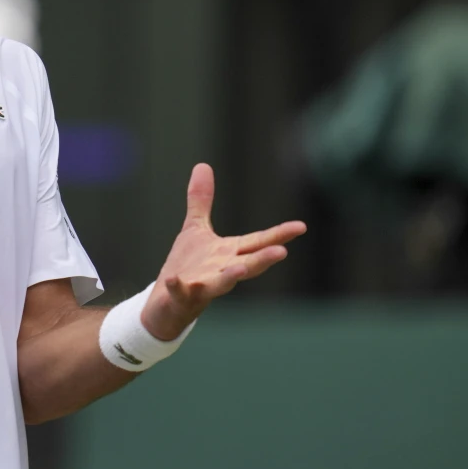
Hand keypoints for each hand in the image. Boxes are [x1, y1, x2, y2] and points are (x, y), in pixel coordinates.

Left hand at [141, 163, 305, 340]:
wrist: (167, 303)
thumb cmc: (188, 266)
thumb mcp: (195, 229)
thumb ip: (201, 201)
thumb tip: (203, 165)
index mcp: (228, 253)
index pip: (257, 242)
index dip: (278, 234)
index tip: (301, 226)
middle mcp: (221, 270)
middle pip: (247, 264)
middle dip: (263, 259)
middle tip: (282, 252)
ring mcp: (203, 285)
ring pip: (221, 283)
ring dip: (231, 277)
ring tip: (241, 271)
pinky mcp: (181, 296)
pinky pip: (180, 292)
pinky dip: (178, 287)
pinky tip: (173, 280)